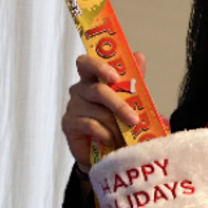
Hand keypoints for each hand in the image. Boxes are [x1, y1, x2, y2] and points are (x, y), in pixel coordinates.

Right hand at [60, 52, 146, 172]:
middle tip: (134, 120)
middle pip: (98, 90)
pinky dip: (106, 135)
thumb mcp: (130, 101)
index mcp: (92, 79)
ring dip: (116, 126)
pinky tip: (110, 140)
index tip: (115, 77)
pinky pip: (91, 126)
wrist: (108, 151)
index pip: (87, 64)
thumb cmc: (117, 123)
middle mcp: (80, 90)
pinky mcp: (68, 123)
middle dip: (119, 106)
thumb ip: (133, 80)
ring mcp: (72, 106)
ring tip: (124, 136)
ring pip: (98, 112)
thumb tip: (139, 56)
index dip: (99, 67)